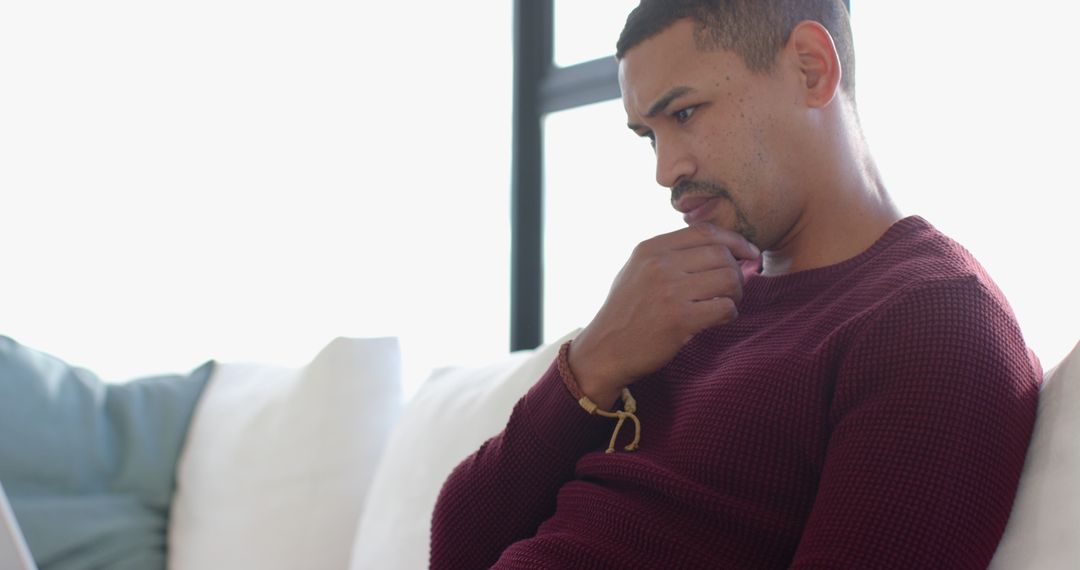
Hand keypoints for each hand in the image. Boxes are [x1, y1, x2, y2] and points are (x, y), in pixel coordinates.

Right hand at [567, 223, 759, 408]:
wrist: (604, 350)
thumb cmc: (625, 312)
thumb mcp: (637, 270)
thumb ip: (669, 255)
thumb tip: (720, 248)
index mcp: (650, 248)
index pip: (705, 231)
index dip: (734, 240)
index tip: (748, 253)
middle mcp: (660, 265)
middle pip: (722, 254)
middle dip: (737, 270)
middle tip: (733, 287)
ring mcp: (670, 291)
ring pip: (728, 279)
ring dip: (736, 293)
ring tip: (726, 303)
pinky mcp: (679, 319)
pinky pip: (724, 308)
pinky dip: (729, 313)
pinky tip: (719, 319)